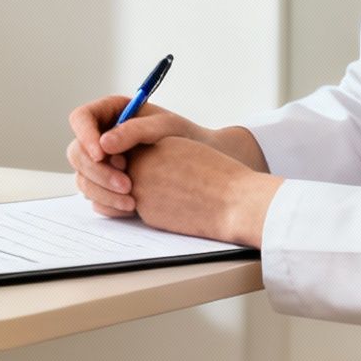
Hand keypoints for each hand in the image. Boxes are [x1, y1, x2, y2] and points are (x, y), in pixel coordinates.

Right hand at [64, 94, 206, 215]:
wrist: (200, 163)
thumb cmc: (183, 137)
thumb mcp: (164, 126)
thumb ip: (134, 131)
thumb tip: (103, 144)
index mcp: (109, 113)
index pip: (81, 119)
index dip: (85, 136)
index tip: (102, 155)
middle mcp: (100, 137)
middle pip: (77, 153)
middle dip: (98, 172)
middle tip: (126, 184)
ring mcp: (101, 163)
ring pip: (83, 178)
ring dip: (103, 192)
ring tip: (132, 200)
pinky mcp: (105, 184)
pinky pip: (94, 197)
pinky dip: (108, 204)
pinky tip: (131, 207)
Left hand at [125, 137, 282, 246]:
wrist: (234, 202)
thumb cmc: (217, 174)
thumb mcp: (184, 149)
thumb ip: (158, 151)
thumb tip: (139, 160)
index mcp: (152, 146)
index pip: (132, 148)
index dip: (145, 157)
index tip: (162, 163)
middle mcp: (141, 167)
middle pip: (126, 170)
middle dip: (140, 175)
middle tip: (170, 181)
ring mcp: (140, 192)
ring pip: (131, 191)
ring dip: (146, 192)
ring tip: (176, 192)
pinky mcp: (146, 214)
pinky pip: (143, 209)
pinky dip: (156, 209)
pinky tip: (178, 206)